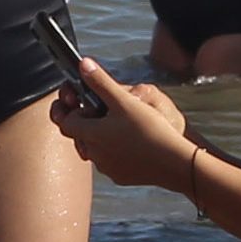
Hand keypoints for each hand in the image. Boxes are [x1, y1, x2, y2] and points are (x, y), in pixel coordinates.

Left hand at [46, 58, 193, 184]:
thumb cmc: (150, 129)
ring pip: (95, 149)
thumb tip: (82, 64)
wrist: (175, 162)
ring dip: (100, 136)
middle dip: (86, 121)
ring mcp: (108, 168)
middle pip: (79, 135)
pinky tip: (131, 141)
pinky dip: (114, 150)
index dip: (70, 109)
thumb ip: (100, 82)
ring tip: (118, 123)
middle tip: (100, 109)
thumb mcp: (124, 100)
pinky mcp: (121, 177)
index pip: (65, 121)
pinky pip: (111, 161)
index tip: (80, 100)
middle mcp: (94, 154)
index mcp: (90, 134)